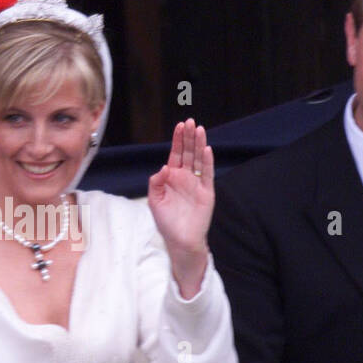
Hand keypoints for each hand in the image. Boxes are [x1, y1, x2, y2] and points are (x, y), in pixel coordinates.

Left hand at [148, 119, 213, 298]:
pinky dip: (208, 162)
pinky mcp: (207, 192)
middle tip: (191, 122)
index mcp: (172, 177)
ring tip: (200, 130)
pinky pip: (207, 174)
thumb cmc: (166, 222)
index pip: (176, 154)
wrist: (180, 240)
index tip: (180, 126)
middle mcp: (186, 177)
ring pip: (199, 160)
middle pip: (188, 153)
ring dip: (199, 145)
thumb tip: (163, 167)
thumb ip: (156, 183)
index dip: (178, 140)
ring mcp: (197, 184)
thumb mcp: (154, 201)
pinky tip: (206, 150)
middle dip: (189, 137)